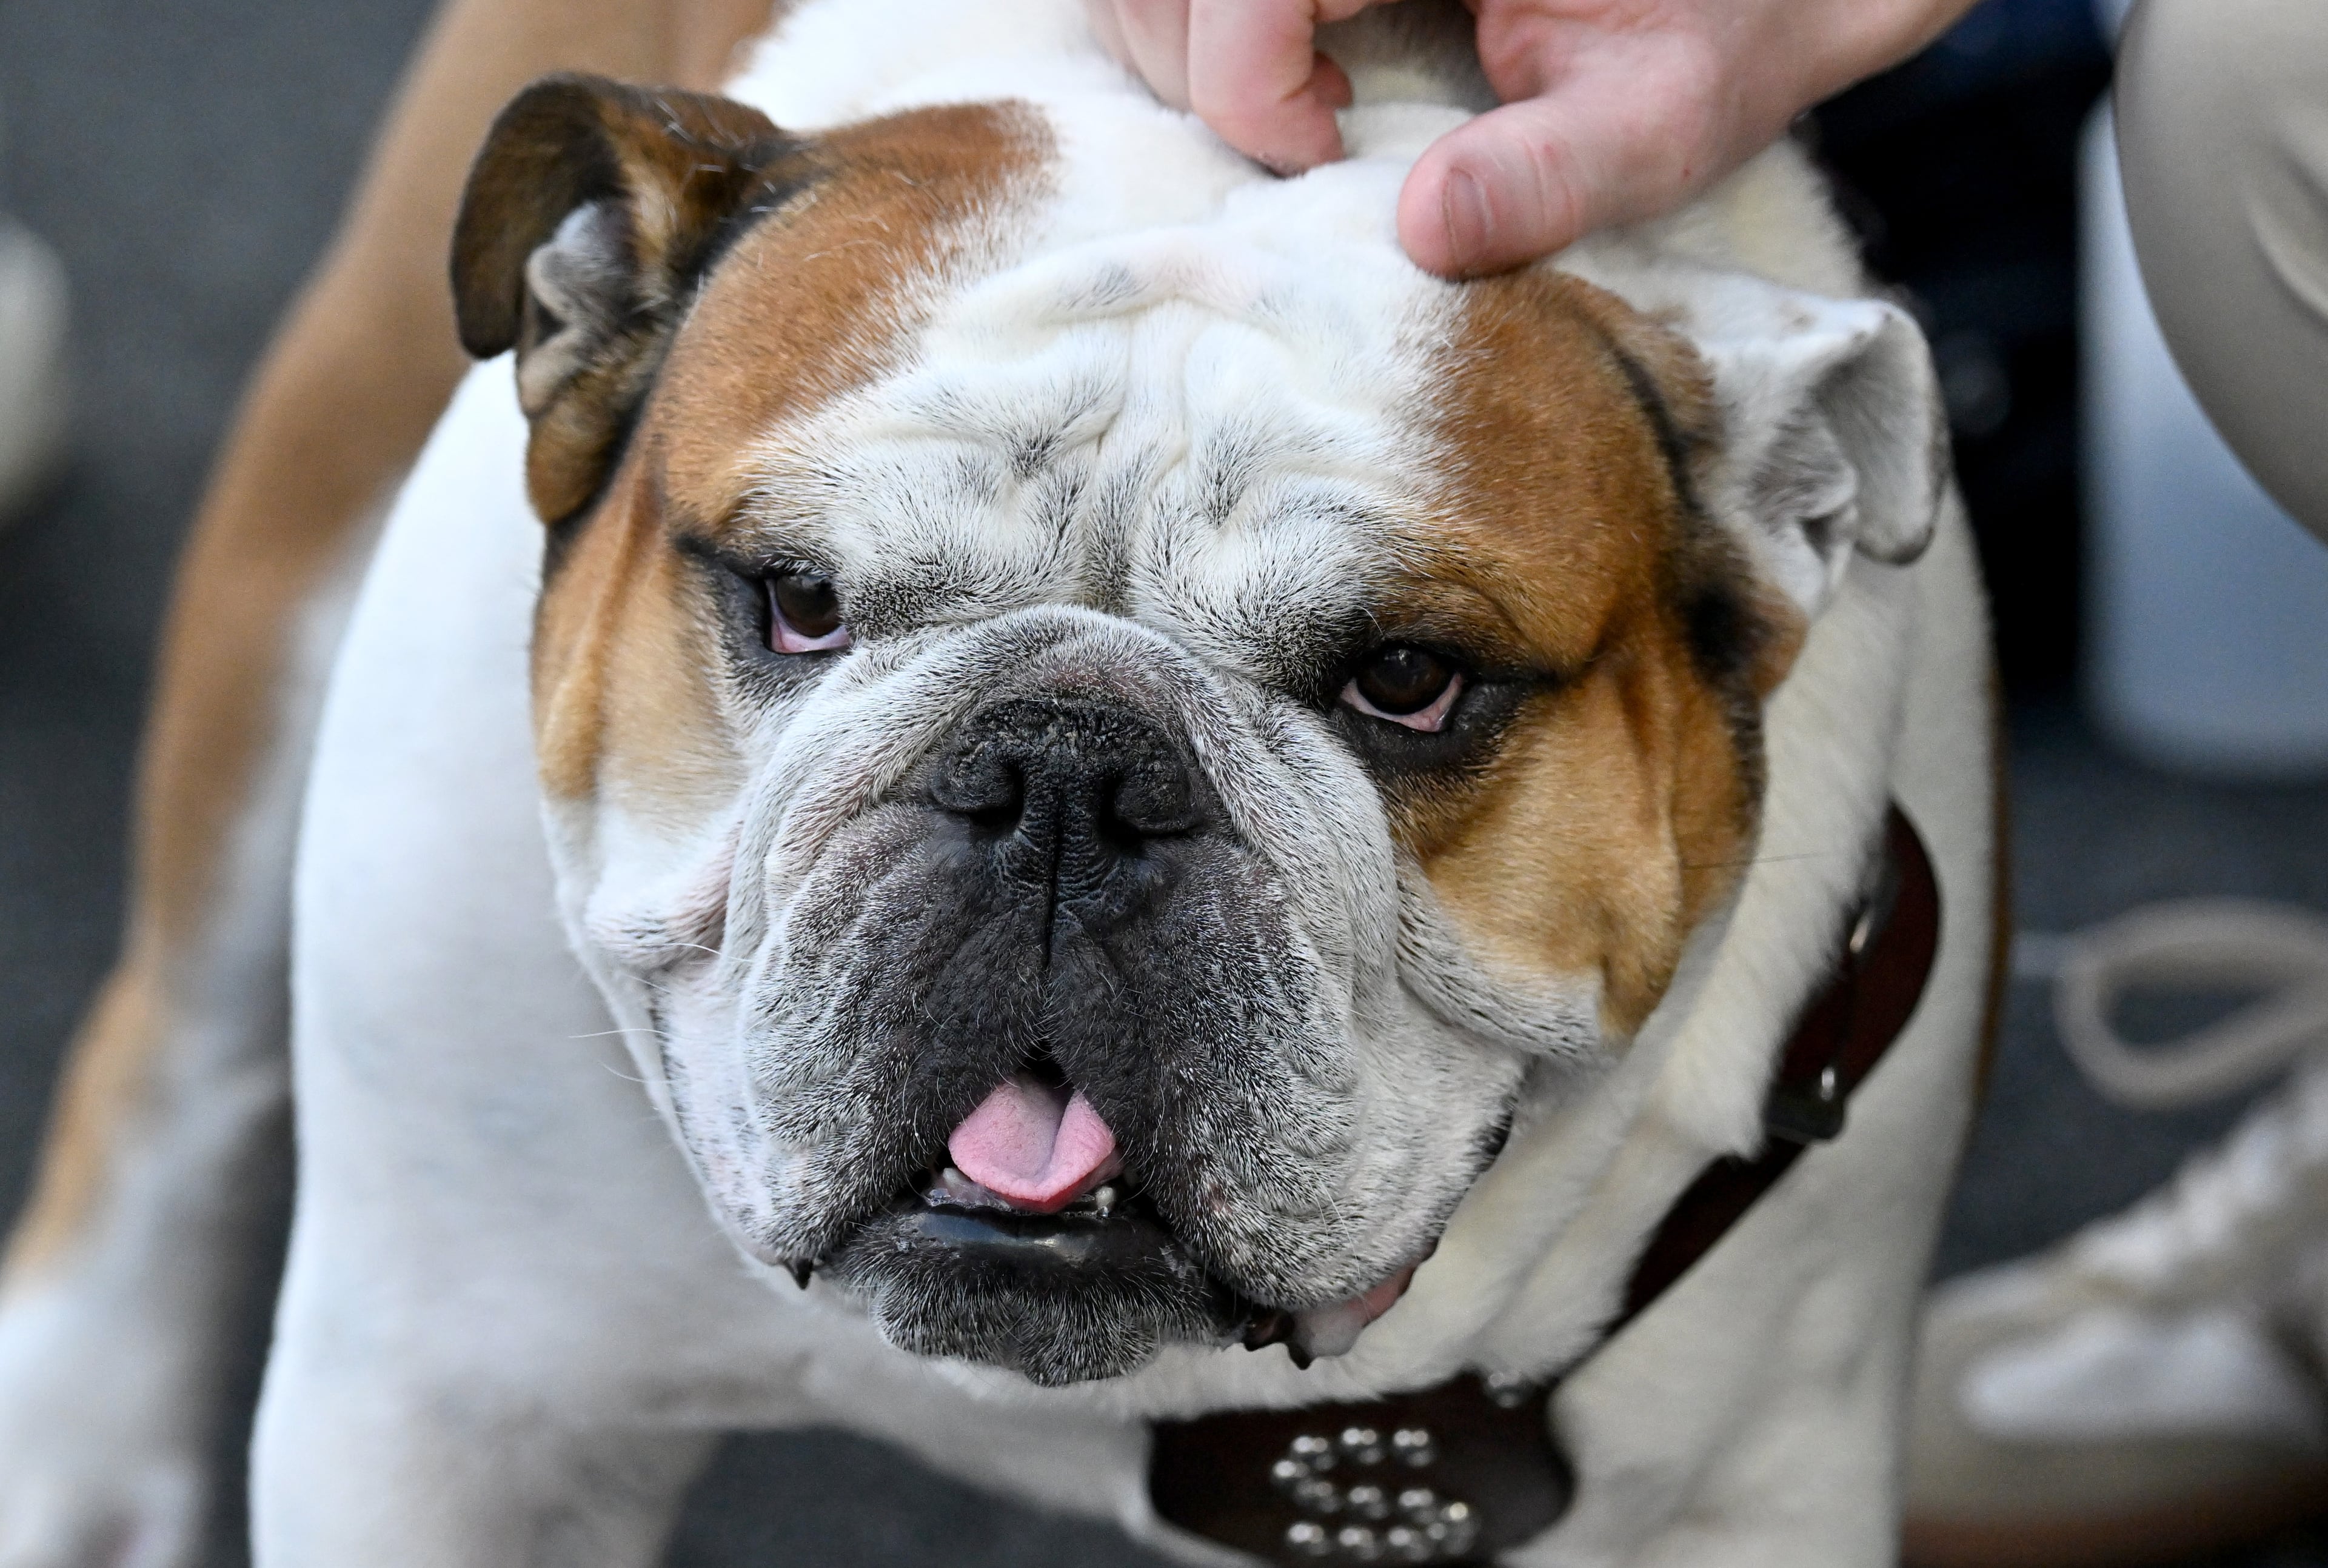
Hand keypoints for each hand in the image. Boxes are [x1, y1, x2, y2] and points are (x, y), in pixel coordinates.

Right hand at [1085, 0, 1982, 276]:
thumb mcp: (1659, 118)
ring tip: (1306, 106)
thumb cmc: (1710, 34)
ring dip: (1191, 54)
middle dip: (1202, 71)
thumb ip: (1551, 175)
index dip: (1245, 80)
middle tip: (1311, 139)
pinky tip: (1294, 70)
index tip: (1323, 148)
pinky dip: (1201, 33)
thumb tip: (1425, 236)